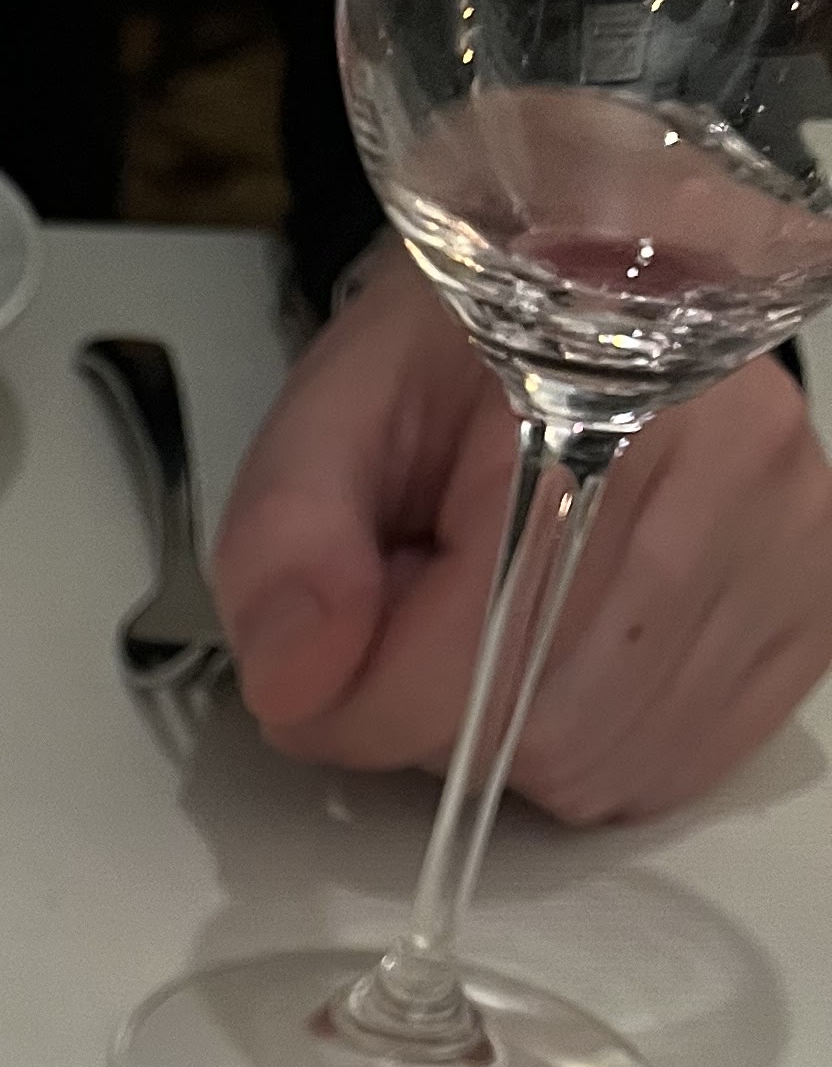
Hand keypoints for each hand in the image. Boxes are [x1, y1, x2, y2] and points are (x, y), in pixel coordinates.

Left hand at [214, 236, 831, 824]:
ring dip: (512, 732)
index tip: (323, 670)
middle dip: (439, 706)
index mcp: (597, 392)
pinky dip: (590, 748)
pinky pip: (666, 770)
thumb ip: (286, 547)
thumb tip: (291, 681)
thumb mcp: (331, 421)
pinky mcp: (812, 610)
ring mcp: (788, 540)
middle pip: (530, 726)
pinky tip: (568, 652)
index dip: (358, 701)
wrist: (582, 296)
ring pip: (596, 763)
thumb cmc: (452, 365)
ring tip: (502, 616)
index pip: (462, 657)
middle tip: (430, 607)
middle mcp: (727, 461)